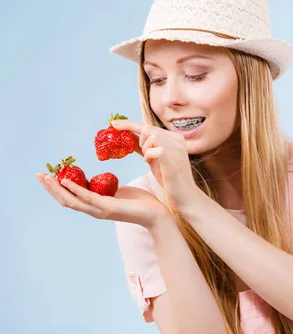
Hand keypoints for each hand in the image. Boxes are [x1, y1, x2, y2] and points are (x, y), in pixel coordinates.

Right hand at [37, 173, 169, 228]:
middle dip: (51, 188)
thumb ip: (109, 188)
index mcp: (97, 205)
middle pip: (66, 200)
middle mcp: (95, 210)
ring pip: (72, 200)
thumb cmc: (142, 202)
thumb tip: (103, 181)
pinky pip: (88, 197)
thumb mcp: (121, 191)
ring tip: (46, 177)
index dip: (58, 188)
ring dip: (57, 188)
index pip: (71, 198)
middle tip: (39, 175)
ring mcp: (100, 210)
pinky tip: (66, 180)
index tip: (48, 176)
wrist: (157, 214)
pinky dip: (75, 189)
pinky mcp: (108, 207)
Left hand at [110, 119, 198, 213]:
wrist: (185, 197)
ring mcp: (176, 147)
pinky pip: (153, 149)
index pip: (149, 126)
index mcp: (174, 138)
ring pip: (150, 135)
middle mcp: (177, 139)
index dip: (129, 124)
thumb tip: (126, 136)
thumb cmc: (169, 179)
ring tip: (150, 161)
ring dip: (144, 149)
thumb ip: (143, 147)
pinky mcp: (173, 157)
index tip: (113, 123)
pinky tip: (151, 163)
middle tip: (144, 156)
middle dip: (139, 141)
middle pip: (147, 128)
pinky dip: (148, 155)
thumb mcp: (154, 159)